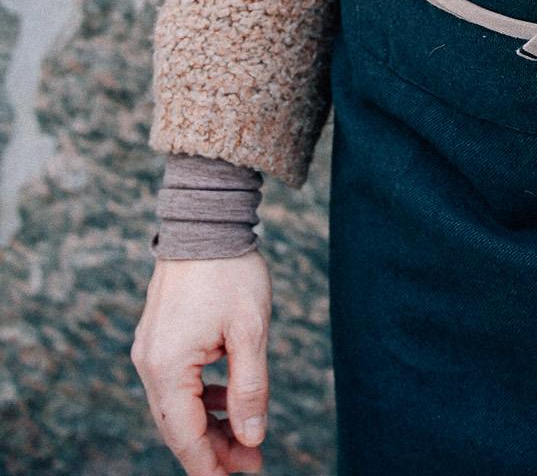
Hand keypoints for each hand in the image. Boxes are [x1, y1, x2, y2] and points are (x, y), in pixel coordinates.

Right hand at [131, 250, 272, 473]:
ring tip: (245, 436)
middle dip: (214, 449)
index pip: (185, 436)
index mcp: (167, 367)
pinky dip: (201, 397)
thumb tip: (250, 437)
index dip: (211, 465)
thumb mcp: (250, 331)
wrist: (205, 220)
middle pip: (178, 425)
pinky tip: (228, 398)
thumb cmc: (230, 270)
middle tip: (252, 461)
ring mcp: (150, 349)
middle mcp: (149, 363)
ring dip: (209, 424)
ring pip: (177, 405)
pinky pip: (177, 382)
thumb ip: (250, 388)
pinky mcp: (159, 336)